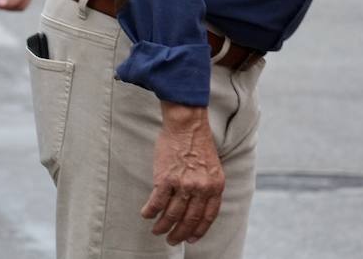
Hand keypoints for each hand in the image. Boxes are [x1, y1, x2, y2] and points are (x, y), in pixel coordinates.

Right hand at [141, 103, 223, 245]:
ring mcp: (183, 184)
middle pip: (189, 220)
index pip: (208, 216)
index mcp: (215, 185)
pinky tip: (146, 215)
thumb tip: (199, 205)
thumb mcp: (212, 166)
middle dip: (180, 234)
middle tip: (172, 240)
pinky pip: (156, 203)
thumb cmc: (198, 141)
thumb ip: (208, 186)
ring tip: (157, 230)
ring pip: (172, 215)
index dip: (199, 231)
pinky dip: (150, 212)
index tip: (192, 239)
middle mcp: (201, 188)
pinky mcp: (165, 179)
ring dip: (163, 226)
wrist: (187, 123)